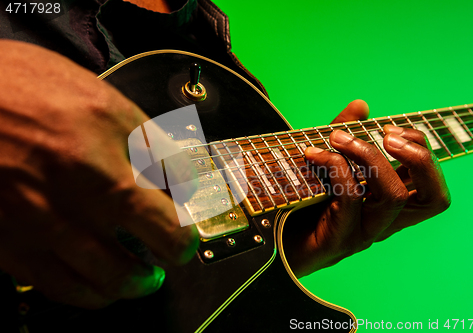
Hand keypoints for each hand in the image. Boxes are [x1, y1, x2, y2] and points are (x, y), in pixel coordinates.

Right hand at [0, 40, 198, 307]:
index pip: (180, 187)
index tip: (190, 208)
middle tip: (179, 248)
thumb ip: (145, 136)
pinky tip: (101, 289)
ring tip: (147, 279)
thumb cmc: (23, 88)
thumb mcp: (98, 98)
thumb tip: (179, 167)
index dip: (192, 195)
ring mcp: (46, 227)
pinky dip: (92, 294)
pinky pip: (61, 286)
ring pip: (113, 276)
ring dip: (139, 281)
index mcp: (109, 153)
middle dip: (180, 245)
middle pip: (162, 237)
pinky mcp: (10, 246)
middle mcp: (83, 197)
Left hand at [284, 100, 450, 276]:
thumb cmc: (302, 202)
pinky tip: (313, 154)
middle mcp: (384, 222)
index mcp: (387, 205)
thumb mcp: (326, 161)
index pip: (432, 186)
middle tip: (386, 134)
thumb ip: (346, 135)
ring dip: (369, 155)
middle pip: (433, 197)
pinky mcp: (337, 239)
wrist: (270, 242)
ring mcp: (363, 233)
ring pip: (393, 196)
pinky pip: (350, 198)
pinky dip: (335, 167)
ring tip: (339, 138)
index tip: (392, 128)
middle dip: (418, 157)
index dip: (423, 151)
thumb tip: (361, 105)